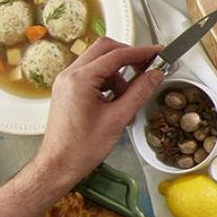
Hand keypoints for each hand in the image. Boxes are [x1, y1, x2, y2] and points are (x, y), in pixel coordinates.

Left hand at [33, 38, 164, 185]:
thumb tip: (155, 74)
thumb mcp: (118, 118)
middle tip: (148, 66)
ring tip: (130, 96)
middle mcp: (69, 76)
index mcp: (80, 79)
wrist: (58, 166)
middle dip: (128, 56)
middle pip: (104, 50)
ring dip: (119, 73)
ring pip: (98, 62)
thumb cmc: (81, 148)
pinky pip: (92, 76)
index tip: (158, 53)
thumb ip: (139, 92)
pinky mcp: (68, 91)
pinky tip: (117, 101)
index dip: (141, 52)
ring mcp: (67, 83)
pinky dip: (108, 82)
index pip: (116, 55)